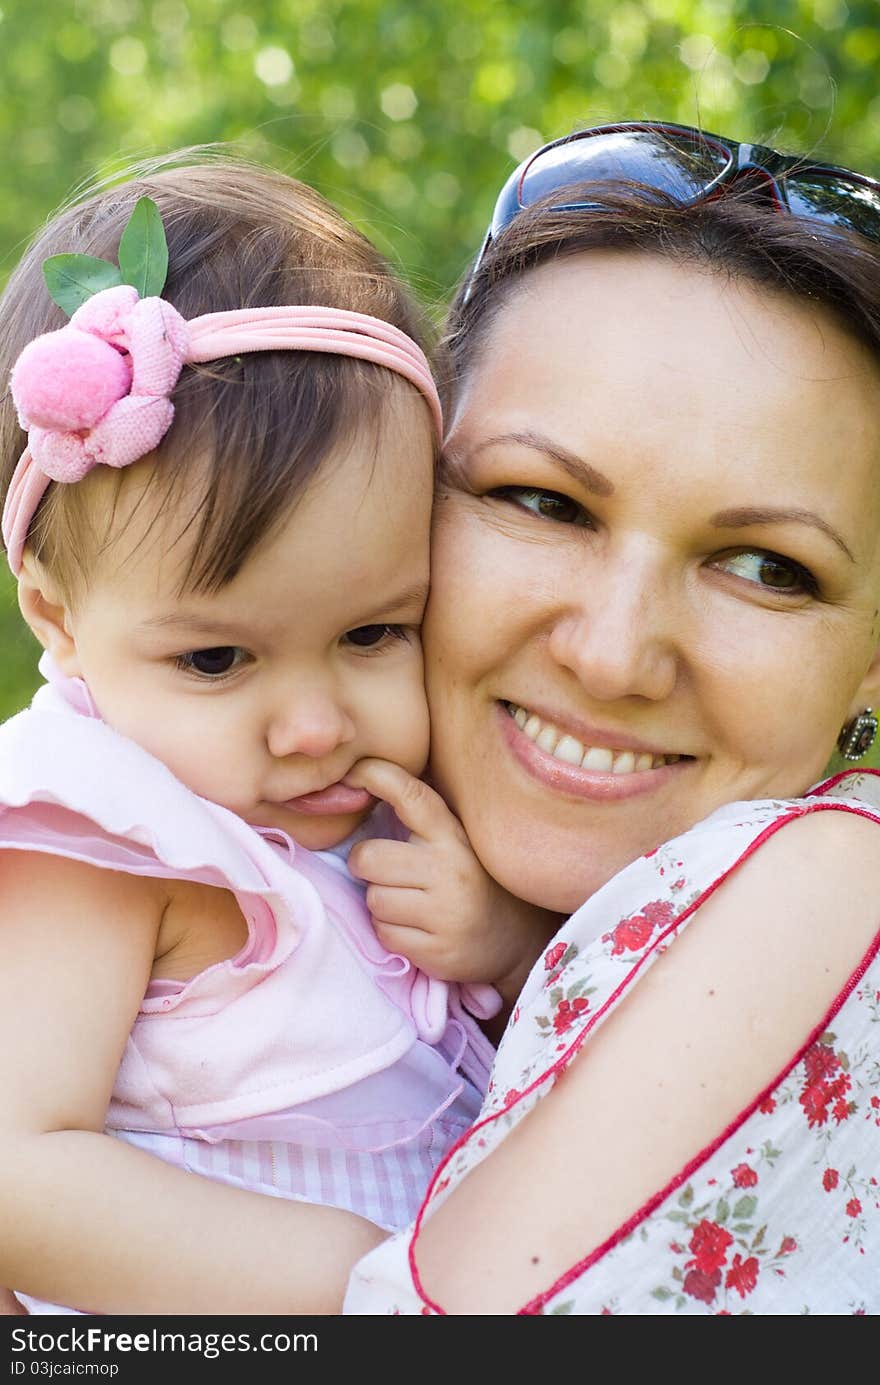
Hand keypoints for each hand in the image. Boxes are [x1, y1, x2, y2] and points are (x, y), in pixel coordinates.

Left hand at [346, 759, 560, 998]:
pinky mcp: (436, 950)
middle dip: (366, 865)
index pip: (411, 796)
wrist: (516, 943)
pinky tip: (416, 928)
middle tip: (382, 871)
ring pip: (374, 899)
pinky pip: (385, 934)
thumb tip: (366, 780)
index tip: (352, 773)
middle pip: (369, 857)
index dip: (376, 776)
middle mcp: (450, 870)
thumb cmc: (473, 884)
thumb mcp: (457, 843)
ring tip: (408, 903)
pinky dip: (391, 932)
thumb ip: (422, 821)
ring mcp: (445, 913)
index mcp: (454, 837)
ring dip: (381, 902)